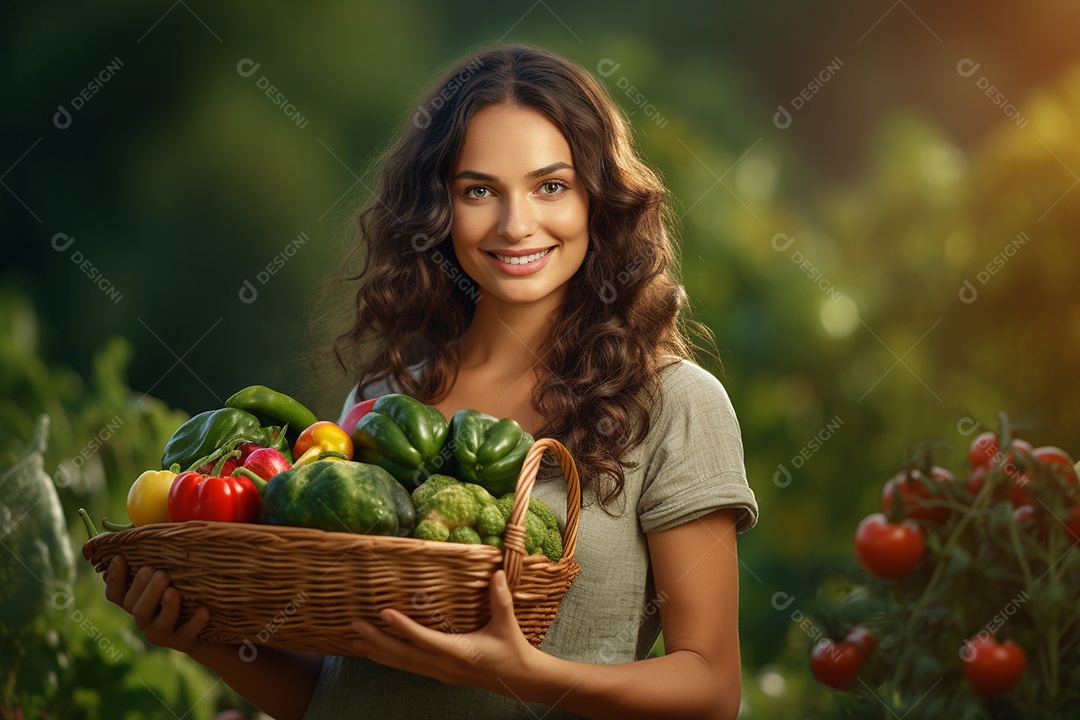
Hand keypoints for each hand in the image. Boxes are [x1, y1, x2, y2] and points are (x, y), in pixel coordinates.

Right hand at [103, 555, 210, 652]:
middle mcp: (146, 617)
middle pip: (133, 606)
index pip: (116, 593)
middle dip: (143, 587)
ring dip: (163, 606)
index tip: (120, 558)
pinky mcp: (184, 642)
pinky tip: (204, 610)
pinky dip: (194, 622)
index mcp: (138, 599)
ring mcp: (163, 632)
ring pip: (153, 624)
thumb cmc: (189, 588)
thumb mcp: (176, 569)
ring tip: (173, 591)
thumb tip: (160, 520)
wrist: (215, 625)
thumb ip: (163, 552)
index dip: (114, 577)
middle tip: (158, 572)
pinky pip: (186, 634)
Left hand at [350, 570, 542, 697]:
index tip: (383, 613)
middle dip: (376, 641)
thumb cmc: (513, 650)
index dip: (403, 628)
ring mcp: (439, 672)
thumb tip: (497, 574)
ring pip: (402, 664)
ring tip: (353, 641)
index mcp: (459, 652)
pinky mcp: (439, 673)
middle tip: (354, 627)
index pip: (425, 640)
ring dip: (377, 652)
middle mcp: (444, 665)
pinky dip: (389, 658)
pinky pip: (408, 666)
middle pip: (404, 655)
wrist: (519, 680)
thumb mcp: (508, 625)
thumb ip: (501, 600)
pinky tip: (375, 651)